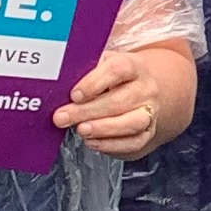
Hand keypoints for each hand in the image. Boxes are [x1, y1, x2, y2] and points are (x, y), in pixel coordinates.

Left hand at [53, 47, 170, 157]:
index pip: (118, 70)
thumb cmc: (114, 79)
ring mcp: (150, 112)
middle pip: (120, 100)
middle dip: (87, 111)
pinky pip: (133, 142)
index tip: (74, 95)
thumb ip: (85, 71)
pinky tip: (92, 141)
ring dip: (102, 128)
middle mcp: (145, 89)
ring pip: (131, 123)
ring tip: (81, 130)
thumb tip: (60, 84)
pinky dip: (110, 145)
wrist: (141, 92)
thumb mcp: (102, 66)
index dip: (94, 83)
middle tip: (63, 117)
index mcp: (134, 66)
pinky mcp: (148, 133)